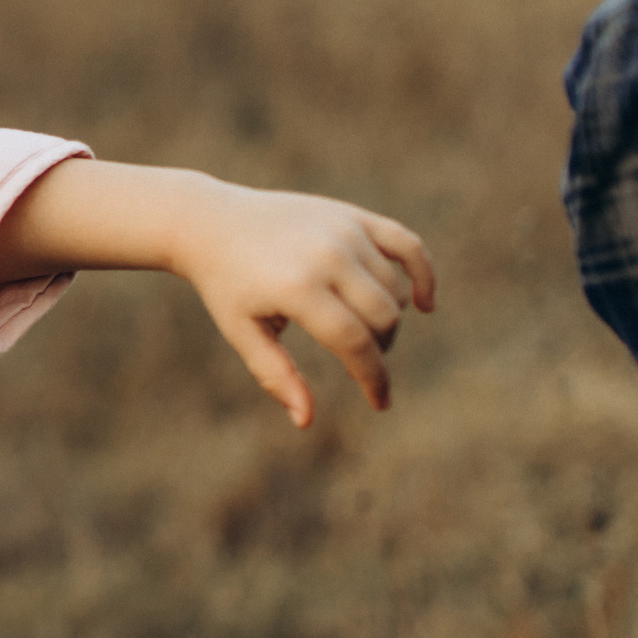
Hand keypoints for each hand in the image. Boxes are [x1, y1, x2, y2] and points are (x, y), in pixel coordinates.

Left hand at [164, 180, 433, 426]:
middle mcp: (327, 255)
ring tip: (361, 332)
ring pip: (395, 289)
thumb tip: (305, 421)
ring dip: (389, 319)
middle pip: (384, 317)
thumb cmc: (226, 285)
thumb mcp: (243, 333)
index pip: (355, 343)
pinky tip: (425, 303)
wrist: (212, 222)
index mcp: (297, 288)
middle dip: (379, 350)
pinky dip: (423, 273)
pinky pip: (406, 245)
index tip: (381, 403)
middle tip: (358, 361)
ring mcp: (344, 231)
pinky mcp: (353, 216)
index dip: (374, 378)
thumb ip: (276, 375)